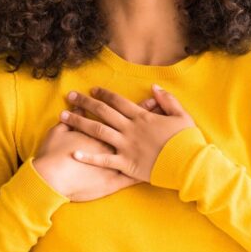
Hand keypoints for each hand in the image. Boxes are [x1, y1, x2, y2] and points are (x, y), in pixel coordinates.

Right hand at [33, 98, 161, 201]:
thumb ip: (70, 120)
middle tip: (168, 113)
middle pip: (139, 129)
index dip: (142, 106)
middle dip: (153, 121)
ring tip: (169, 139)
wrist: (51, 178)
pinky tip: (158, 173)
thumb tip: (76, 109)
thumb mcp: (57, 132)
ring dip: (154, 144)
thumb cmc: (53, 155)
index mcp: (103, 131)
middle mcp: (113, 143)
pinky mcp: (114, 178)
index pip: (127, 114)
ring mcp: (116, 160)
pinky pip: (134, 176)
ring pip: (141, 151)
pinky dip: (146, 174)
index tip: (154, 99)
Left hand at [61, 84, 195, 182]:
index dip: (104, 94)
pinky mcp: (126, 164)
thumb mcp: (181, 115)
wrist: (187, 164)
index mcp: (143, 117)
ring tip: (63, 117)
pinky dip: (88, 156)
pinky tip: (74, 152)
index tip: (92, 89)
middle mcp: (130, 129)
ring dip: (79, 123)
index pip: (119, 102)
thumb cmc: (186, 140)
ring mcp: (126, 146)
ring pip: (98, 131)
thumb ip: (167, 100)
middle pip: (103, 113)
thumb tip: (155, 87)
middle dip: (85, 103)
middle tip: (70, 96)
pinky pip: (103, 160)